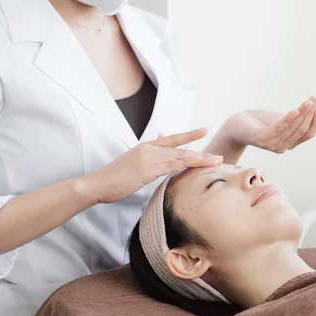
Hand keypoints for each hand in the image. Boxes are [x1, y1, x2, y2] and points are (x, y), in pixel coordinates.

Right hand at [81, 129, 221, 203]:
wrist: (97, 184)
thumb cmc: (114, 179)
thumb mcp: (132, 166)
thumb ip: (147, 160)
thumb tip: (159, 158)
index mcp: (145, 147)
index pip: (171, 139)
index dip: (188, 136)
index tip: (202, 131)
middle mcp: (149, 149)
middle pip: (180, 148)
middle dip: (200, 152)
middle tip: (217, 156)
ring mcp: (149, 157)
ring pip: (180, 156)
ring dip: (200, 159)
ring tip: (215, 162)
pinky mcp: (148, 168)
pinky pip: (173, 165)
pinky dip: (188, 164)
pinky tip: (200, 165)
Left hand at [226, 96, 315, 153]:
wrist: (237, 125)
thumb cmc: (260, 123)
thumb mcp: (284, 122)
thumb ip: (301, 123)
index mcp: (289, 143)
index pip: (307, 134)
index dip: (315, 121)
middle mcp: (282, 147)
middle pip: (301, 131)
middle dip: (310, 114)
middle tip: (315, 99)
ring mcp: (272, 145)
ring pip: (292, 129)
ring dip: (302, 114)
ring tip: (308, 101)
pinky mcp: (261, 139)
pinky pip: (278, 129)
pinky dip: (287, 120)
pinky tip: (295, 110)